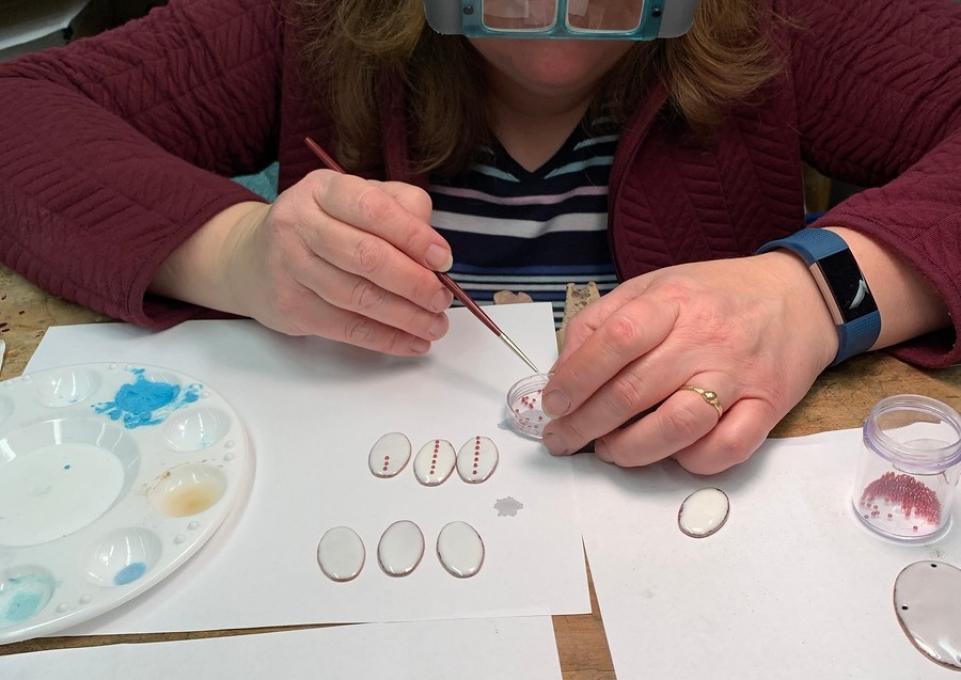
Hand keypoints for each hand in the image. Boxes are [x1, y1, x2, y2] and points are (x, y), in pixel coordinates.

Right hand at [220, 171, 454, 354]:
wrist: (252, 259)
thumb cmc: (322, 227)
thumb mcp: (356, 201)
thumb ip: (400, 209)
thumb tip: (435, 249)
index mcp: (322, 189)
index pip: (372, 209)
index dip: (413, 236)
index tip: (444, 259)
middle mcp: (299, 223)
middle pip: (367, 257)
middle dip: (414, 283)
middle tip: (442, 299)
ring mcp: (289, 266)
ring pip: (359, 297)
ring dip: (406, 317)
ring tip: (436, 325)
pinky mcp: (290, 307)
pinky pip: (346, 328)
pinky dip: (386, 339)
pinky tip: (412, 342)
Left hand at [541, 253, 838, 473]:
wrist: (799, 296)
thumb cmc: (712, 296)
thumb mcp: (652, 287)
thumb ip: (601, 322)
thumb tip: (562, 372)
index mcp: (671, 302)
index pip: (614, 340)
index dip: (575, 378)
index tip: (553, 405)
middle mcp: (705, 338)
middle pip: (634, 390)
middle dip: (585, 425)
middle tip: (562, 440)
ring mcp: (738, 374)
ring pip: (678, 425)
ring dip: (632, 449)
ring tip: (609, 450)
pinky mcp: (767, 406)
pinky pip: (727, 448)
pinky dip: (692, 461)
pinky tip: (669, 454)